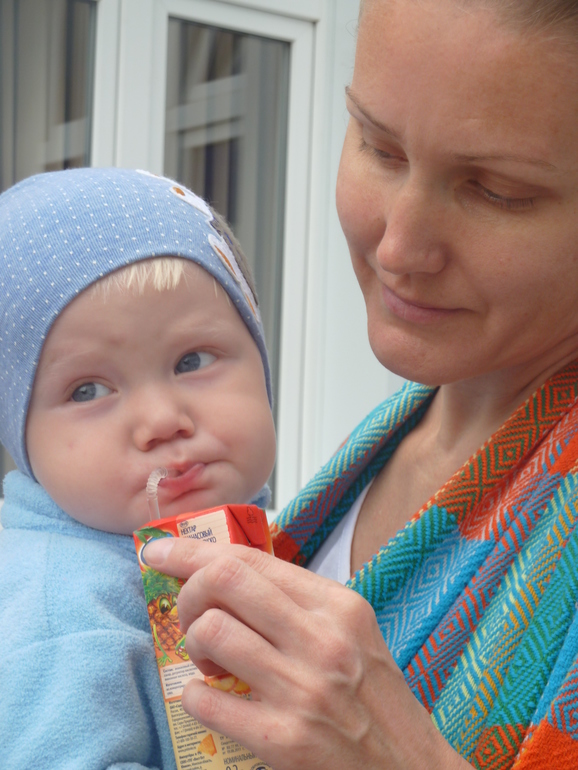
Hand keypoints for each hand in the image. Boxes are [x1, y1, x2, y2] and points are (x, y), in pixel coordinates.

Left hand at [143, 538, 469, 769]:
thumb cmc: (374, 698)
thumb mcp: (351, 632)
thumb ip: (297, 601)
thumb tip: (226, 572)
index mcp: (338, 605)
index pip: (249, 557)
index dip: (193, 549)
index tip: (160, 550)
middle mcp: (322, 638)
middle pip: (224, 580)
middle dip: (188, 590)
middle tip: (189, 615)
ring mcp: (303, 689)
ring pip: (212, 632)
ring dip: (193, 645)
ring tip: (210, 663)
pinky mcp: (284, 740)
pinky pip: (206, 700)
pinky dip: (194, 695)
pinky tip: (211, 698)